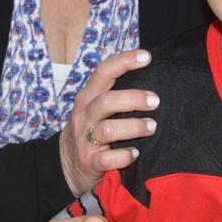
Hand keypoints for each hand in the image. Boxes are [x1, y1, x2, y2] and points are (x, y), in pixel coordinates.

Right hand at [59, 49, 158, 195]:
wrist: (66, 164)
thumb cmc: (91, 129)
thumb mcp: (95, 107)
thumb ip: (115, 94)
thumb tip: (150, 78)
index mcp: (88, 97)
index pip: (103, 72)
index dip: (124, 61)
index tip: (146, 56)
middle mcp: (84, 115)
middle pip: (106, 101)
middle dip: (134, 99)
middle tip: (155, 101)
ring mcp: (85, 139)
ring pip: (108, 129)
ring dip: (134, 127)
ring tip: (151, 127)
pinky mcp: (89, 162)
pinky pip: (107, 158)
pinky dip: (124, 156)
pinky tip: (135, 153)